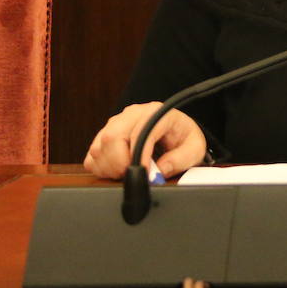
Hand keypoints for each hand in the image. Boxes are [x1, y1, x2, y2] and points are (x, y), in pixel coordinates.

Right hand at [83, 102, 206, 180]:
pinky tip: (116, 170)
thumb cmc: (184, 138)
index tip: (146, 172)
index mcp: (156, 112)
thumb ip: (180, 159)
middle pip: (113, 137)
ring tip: (128, 172)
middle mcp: (132, 114)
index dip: (140, 154)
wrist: (176, 133)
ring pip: (99, 146)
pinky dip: (100, 168)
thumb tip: (159, 170)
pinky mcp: (103, 136)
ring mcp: (115, 124)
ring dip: (111, 167)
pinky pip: (92, 155)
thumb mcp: (194, 148)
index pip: (141, 131)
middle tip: (134, 174)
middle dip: (121, 162)